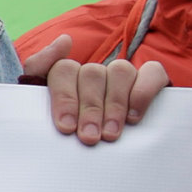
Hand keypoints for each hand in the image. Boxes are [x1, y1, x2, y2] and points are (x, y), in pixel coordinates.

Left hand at [27, 33, 166, 142]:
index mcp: (68, 77)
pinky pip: (152, 73)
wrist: (115, 152)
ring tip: (110, 134)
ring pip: (120, 71)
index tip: (66, 127)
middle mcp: (95, 72)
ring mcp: (123, 74)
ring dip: (114, 104)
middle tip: (89, 137)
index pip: (63, 70)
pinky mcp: (152, 77)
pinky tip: (134, 118)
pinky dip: (142, 93)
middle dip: (89, 109)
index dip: (64, 97)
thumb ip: (40, 70)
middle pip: (91, 74)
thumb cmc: (73, 131)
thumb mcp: (47, 112)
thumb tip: (64, 39)